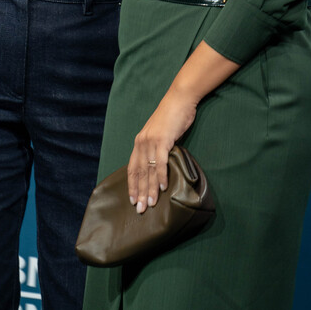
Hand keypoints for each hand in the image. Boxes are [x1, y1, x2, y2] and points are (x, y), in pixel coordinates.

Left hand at [127, 88, 196, 213]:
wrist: (179, 99)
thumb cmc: (172, 116)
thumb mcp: (159, 133)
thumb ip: (156, 148)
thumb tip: (158, 165)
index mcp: (139, 142)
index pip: (132, 168)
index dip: (132, 185)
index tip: (133, 199)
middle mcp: (142, 142)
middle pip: (139, 172)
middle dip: (139, 192)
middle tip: (140, 210)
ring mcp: (151, 141)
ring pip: (148, 170)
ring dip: (150, 189)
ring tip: (151, 204)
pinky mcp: (163, 140)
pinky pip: (160, 162)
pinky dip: (161, 175)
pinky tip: (163, 187)